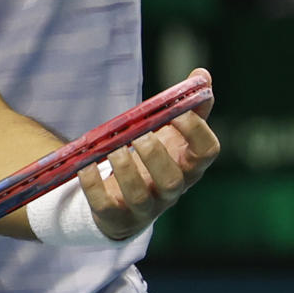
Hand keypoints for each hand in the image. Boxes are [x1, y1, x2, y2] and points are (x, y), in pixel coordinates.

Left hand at [79, 68, 220, 239]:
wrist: (123, 202)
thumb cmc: (152, 159)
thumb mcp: (170, 134)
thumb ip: (188, 106)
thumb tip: (201, 75)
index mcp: (188, 164)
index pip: (207, 151)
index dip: (195, 129)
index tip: (176, 111)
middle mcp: (170, 190)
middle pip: (173, 179)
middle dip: (156, 155)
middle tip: (140, 134)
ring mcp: (144, 207)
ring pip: (140, 196)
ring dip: (125, 169)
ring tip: (113, 149)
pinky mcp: (116, 217)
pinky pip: (105, 206)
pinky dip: (93, 185)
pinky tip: (85, 166)